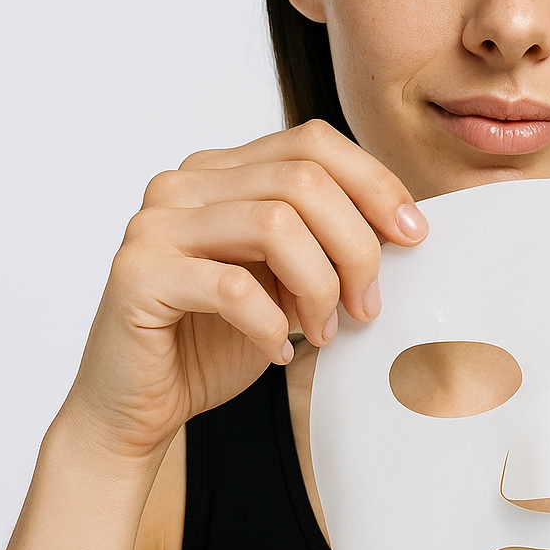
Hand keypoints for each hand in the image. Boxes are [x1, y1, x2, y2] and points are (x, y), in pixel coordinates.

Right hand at [62, 119, 427, 459]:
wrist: (139, 406)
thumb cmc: (218, 338)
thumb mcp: (288, 277)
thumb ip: (326, 239)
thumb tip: (404, 225)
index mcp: (223, 170)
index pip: (312, 143)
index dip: (374, 183)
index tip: (412, 235)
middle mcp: (185, 183)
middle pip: (303, 180)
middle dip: (355, 246)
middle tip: (367, 305)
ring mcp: (155, 224)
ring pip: (275, 224)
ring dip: (319, 286)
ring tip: (322, 330)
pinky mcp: (137, 274)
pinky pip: (233, 287)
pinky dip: (271, 324)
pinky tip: (278, 350)